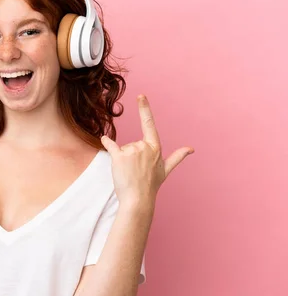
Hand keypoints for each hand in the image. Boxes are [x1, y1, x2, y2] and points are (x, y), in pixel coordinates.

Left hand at [100, 95, 193, 210]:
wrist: (138, 200)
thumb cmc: (151, 186)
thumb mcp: (165, 170)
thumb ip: (177, 157)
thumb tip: (191, 149)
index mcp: (155, 148)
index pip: (149, 125)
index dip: (144, 109)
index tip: (140, 96)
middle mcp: (144, 147)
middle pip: (132, 144)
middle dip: (131, 156)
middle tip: (135, 171)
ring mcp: (132, 151)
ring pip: (123, 148)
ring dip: (123, 160)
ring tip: (129, 173)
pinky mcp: (119, 157)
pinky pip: (110, 145)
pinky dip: (106, 142)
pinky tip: (103, 139)